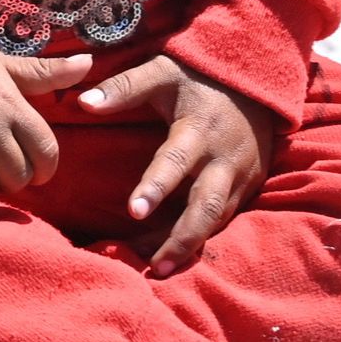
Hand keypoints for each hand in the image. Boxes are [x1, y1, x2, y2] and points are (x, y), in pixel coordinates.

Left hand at [9, 50, 268, 276]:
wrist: (258, 82)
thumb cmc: (199, 78)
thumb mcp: (163, 72)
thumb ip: (125, 87)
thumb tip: (82, 101)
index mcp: (198, 131)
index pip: (175, 162)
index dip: (155, 187)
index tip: (133, 211)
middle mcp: (222, 159)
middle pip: (206, 206)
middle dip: (182, 237)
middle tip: (154, 265)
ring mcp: (239, 177)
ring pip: (216, 220)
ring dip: (189, 246)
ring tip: (159, 269)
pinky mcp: (247, 187)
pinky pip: (225, 218)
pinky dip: (201, 238)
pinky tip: (175, 254)